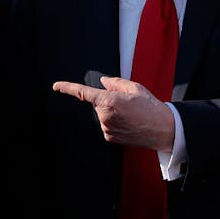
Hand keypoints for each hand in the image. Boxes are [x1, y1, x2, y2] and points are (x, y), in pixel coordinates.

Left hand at [53, 76, 174, 151]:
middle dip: (108, 100)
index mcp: (109, 101)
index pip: (83, 93)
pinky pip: (106, 125)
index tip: (56, 86)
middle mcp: (105, 116)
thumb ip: (115, 83)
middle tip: (127, 103)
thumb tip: (103, 81)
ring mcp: (107, 128)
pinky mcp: (110, 137)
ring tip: (131, 114)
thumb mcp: (134, 88)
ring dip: (112, 112)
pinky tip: (128, 123)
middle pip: (97, 103)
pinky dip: (114, 122)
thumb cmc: (151, 107)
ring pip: (102, 114)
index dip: (67, 88)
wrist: (163, 129)